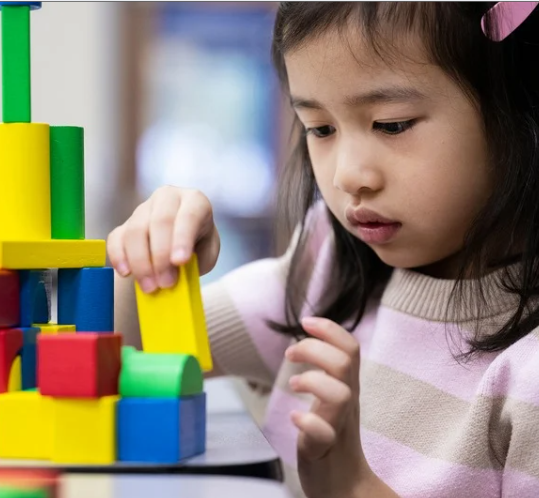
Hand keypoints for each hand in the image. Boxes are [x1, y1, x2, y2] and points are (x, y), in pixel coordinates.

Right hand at [107, 186, 219, 292]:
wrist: (181, 243)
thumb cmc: (199, 246)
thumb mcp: (208, 253)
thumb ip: (197, 261)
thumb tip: (177, 274)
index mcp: (195, 201)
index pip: (188, 216)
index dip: (182, 239)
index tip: (180, 262)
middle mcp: (168, 198)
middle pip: (160, 222)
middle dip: (161, 256)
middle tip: (165, 283)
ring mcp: (143, 208)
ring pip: (136, 230)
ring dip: (141, 262)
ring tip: (150, 286)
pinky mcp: (125, 223)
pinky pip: (116, 238)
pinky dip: (119, 257)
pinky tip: (126, 273)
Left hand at [286, 317, 397, 497]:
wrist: (344, 484)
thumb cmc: (332, 436)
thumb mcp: (331, 398)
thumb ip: (326, 373)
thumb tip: (308, 343)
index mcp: (348, 386)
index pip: (351, 348)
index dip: (330, 328)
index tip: (306, 322)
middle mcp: (348, 402)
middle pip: (344, 363)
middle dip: (314, 348)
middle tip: (290, 354)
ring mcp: (339, 425)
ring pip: (339, 395)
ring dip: (311, 381)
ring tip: (293, 385)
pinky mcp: (327, 449)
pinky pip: (324, 433)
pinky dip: (307, 420)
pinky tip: (295, 417)